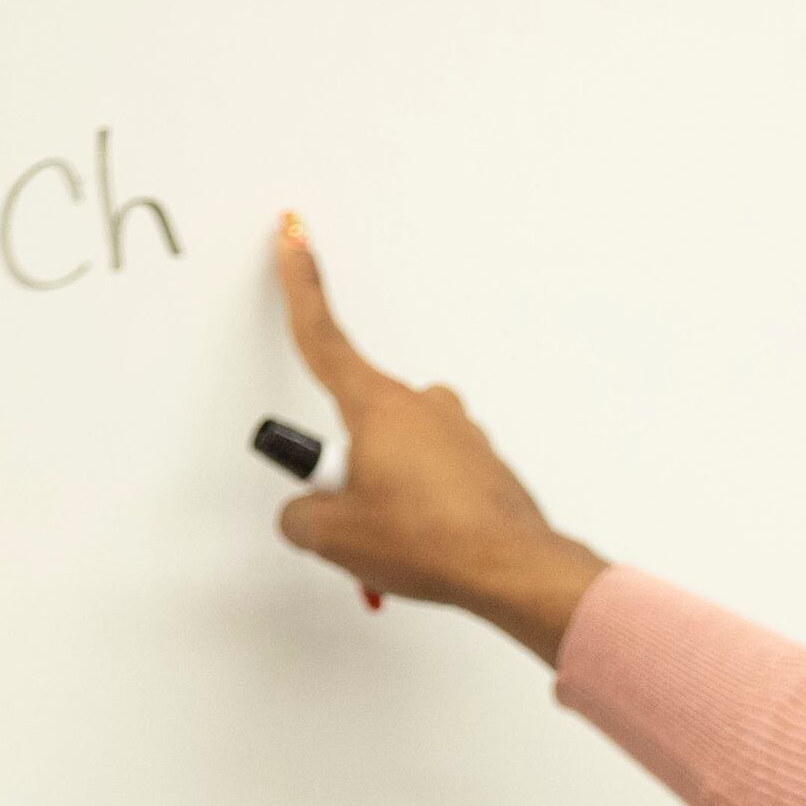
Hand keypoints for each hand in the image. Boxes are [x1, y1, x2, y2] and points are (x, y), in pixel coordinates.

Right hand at [270, 216, 609, 659]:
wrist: (510, 567)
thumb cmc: (432, 540)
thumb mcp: (331, 534)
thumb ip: (299, 514)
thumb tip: (306, 515)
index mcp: (376, 406)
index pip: (322, 337)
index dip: (300, 286)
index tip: (295, 238)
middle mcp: (422, 406)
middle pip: (357, 422)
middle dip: (347, 468)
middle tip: (360, 517)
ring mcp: (458, 432)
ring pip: (396, 455)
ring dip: (386, 492)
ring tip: (401, 537)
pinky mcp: (482, 462)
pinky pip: (432, 478)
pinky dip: (422, 508)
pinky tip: (430, 540)